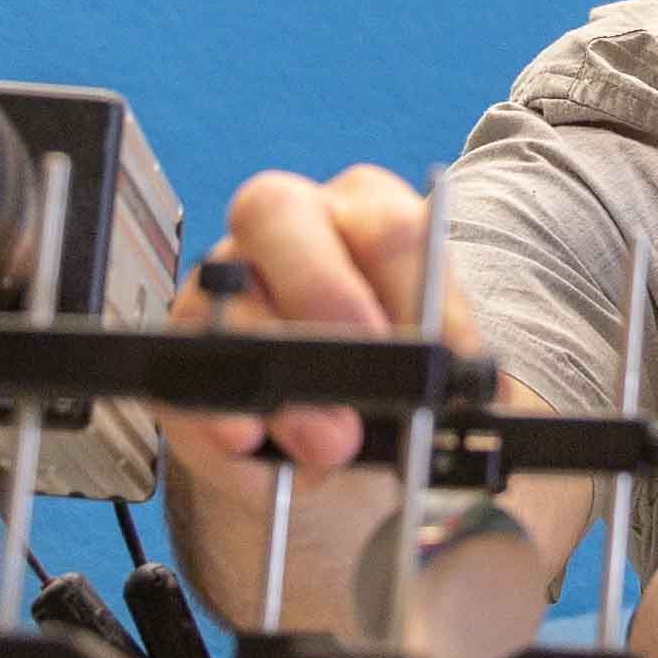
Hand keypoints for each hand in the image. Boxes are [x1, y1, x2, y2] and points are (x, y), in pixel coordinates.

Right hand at [159, 163, 591, 657]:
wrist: (337, 444)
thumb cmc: (394, 385)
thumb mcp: (440, 373)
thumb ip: (456, 371)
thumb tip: (474, 390)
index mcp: (362, 213)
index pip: (386, 222)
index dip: (417, 287)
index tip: (446, 357)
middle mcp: (283, 230)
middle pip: (275, 212)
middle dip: (323, 292)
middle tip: (365, 364)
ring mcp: (221, 285)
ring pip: (228, 298)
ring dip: (282, 377)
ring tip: (328, 445)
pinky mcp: (183, 353)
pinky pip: (185, 372)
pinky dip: (217, 414)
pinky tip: (249, 443)